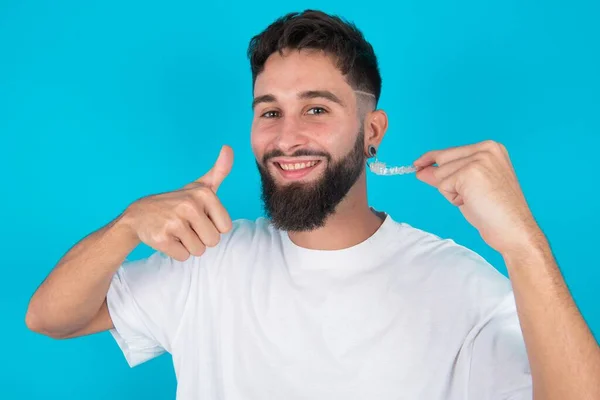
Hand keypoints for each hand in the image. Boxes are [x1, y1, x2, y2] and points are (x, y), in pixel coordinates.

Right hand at [122, 145, 233, 260]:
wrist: (140, 214)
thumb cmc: (178, 202)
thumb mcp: (200, 186)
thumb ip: (219, 170)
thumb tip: (229, 148)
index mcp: (204, 194)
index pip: (225, 228)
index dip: (213, 227)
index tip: (200, 217)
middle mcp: (190, 205)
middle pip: (213, 241)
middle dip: (201, 238)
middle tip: (186, 226)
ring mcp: (174, 222)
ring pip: (198, 251)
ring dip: (188, 246)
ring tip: (176, 231)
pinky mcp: (161, 238)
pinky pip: (182, 256)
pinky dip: (176, 252)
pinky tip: (167, 238)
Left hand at [413, 140, 540, 253]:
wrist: (513, 229)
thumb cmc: (494, 211)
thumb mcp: (467, 187)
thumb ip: (446, 175)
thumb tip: (420, 170)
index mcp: (491, 148)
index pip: (451, 151)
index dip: (432, 160)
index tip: (418, 164)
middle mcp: (486, 148)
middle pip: (442, 159)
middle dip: (444, 180)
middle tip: (467, 197)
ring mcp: (479, 159)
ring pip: (441, 174)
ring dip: (451, 192)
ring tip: (475, 200)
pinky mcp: (470, 172)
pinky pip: (443, 185)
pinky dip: (453, 198)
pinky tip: (472, 202)